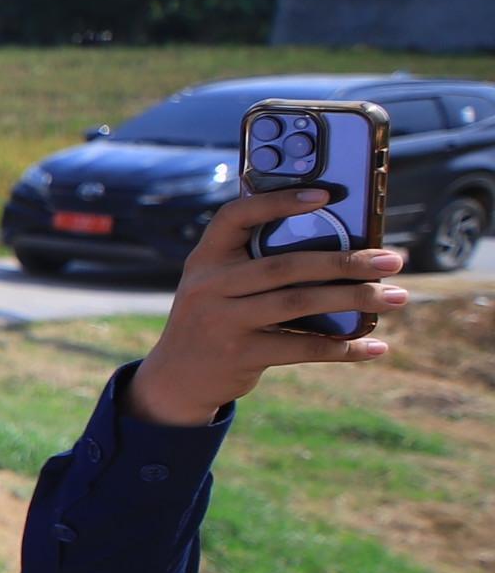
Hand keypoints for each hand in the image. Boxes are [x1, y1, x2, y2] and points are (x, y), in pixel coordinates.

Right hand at [128, 185, 407, 428]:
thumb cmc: (214, 319)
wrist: (177, 378)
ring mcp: (222, 321)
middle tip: (392, 260)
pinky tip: (373, 345)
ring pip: (299, 303)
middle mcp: (209, 286)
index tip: (325, 195)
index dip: (278, 202)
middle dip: (345, 260)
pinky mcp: (239, 355)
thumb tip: (338, 244)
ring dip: (354, 299)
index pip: (235, 217)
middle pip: (285, 265)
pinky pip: (301, 347)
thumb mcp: (217, 285)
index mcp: (205, 258)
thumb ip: (254, 263)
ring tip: (396, 298)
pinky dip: (342, 347)